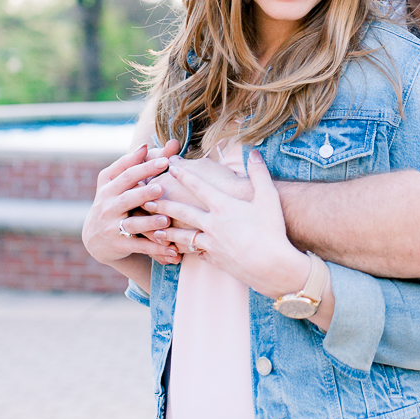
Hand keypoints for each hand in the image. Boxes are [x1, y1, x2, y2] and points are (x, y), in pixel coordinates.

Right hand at [81, 143, 180, 268]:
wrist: (97, 237)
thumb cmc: (118, 200)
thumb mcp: (125, 182)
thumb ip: (148, 163)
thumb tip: (174, 141)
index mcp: (109, 183)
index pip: (125, 171)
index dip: (143, 165)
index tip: (165, 159)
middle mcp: (107, 203)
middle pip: (127, 196)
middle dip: (144, 192)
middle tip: (161, 188)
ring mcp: (111, 224)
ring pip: (131, 223)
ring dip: (149, 222)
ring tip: (166, 220)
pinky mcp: (118, 243)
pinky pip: (139, 246)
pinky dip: (156, 248)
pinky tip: (173, 250)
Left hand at [148, 152, 310, 298]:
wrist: (272, 266)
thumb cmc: (273, 230)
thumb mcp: (268, 197)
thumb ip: (259, 173)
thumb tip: (254, 152)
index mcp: (223, 206)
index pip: (199, 186)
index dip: (184, 174)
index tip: (170, 165)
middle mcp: (213, 224)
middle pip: (182, 212)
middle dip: (163, 204)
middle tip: (146, 199)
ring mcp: (212, 244)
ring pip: (183, 236)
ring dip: (166, 232)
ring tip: (153, 230)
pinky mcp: (215, 259)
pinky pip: (196, 253)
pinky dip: (187, 251)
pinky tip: (181, 251)